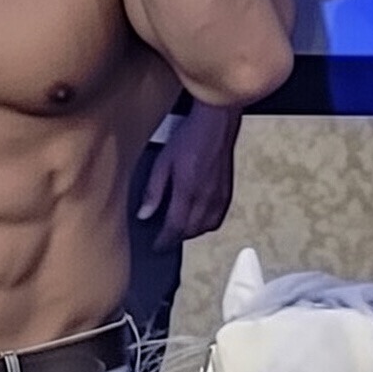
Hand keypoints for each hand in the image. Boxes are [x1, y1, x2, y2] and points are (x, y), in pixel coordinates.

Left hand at [136, 103, 241, 251]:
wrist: (216, 125)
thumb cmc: (189, 138)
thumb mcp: (162, 162)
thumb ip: (153, 190)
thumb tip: (145, 213)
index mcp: (188, 192)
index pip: (175, 228)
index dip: (164, 241)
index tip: (156, 246)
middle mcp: (206, 199)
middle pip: (191, 232)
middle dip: (176, 238)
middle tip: (163, 238)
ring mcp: (219, 198)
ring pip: (206, 228)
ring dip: (191, 233)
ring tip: (177, 229)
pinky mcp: (227, 193)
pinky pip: (217, 219)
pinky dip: (206, 225)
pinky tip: (197, 219)